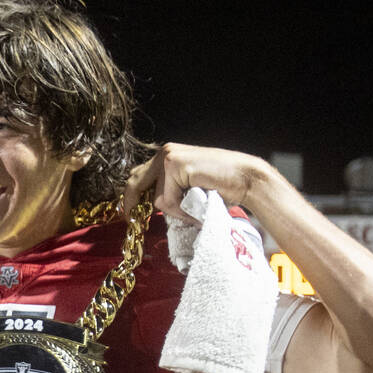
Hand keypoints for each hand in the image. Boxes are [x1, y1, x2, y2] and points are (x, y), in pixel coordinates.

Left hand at [122, 144, 268, 223]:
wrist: (245, 178)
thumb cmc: (220, 186)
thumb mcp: (187, 187)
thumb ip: (168, 190)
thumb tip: (148, 207)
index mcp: (167, 156)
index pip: (138, 176)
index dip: (130, 196)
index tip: (127, 213)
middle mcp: (165, 153)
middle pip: (135, 182)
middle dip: (132, 204)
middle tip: (131, 219)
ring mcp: (170, 157)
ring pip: (158, 199)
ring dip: (176, 210)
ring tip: (196, 204)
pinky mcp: (177, 166)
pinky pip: (169, 201)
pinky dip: (183, 210)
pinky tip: (199, 202)